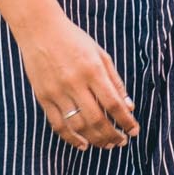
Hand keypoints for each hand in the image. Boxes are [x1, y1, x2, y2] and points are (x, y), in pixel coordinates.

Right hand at [15, 10, 137, 150]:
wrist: (39, 29)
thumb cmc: (73, 40)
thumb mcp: (100, 54)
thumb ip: (115, 81)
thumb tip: (128, 107)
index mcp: (92, 70)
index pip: (113, 103)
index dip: (125, 121)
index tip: (134, 131)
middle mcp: (75, 83)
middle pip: (97, 119)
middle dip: (112, 135)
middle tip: (121, 142)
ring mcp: (57, 91)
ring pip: (78, 126)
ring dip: (95, 139)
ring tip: (106, 144)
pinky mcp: (43, 97)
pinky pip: (58, 124)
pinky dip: (71, 138)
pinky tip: (83, 144)